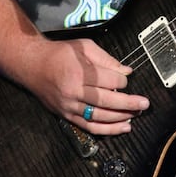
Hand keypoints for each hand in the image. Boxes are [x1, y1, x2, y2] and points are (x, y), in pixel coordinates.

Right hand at [25, 36, 149, 135]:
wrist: (31, 65)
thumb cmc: (58, 54)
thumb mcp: (84, 47)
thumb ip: (106, 59)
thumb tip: (126, 71)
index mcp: (79, 72)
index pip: (109, 80)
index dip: (122, 80)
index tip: (127, 78)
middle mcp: (73, 91)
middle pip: (107, 100)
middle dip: (129, 103)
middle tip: (144, 104)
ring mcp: (69, 106)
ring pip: (100, 117)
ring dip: (121, 118)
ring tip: (136, 115)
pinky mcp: (66, 115)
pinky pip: (90, 127)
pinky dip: (108, 130)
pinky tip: (122, 127)